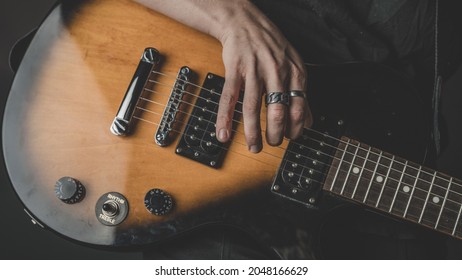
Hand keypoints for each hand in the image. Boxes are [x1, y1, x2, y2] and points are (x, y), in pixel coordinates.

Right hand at [214, 1, 311, 151]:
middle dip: (275, 134)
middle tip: (271, 144)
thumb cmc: (270, 46)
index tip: (291, 138)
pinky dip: (225, 118)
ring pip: (252, 107)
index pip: (298, 107)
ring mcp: (254, 70)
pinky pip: (230, 98)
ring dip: (252, 132)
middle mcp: (276, 71)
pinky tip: (224, 133)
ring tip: (253, 146)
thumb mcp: (294, 66)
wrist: (245, 22)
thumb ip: (301, 95)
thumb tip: (309, 122)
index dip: (296, 127)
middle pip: (277, 110)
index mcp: (294, 72)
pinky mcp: (235, 69)